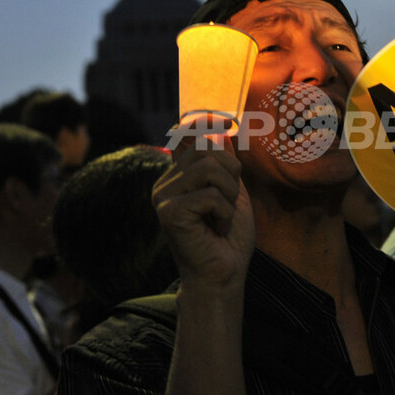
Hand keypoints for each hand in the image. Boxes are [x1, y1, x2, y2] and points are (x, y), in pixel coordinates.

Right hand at [152, 128, 254, 294]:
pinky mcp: (169, 212)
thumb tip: (222, 131)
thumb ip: (223, 164)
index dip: (204, 121)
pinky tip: (215, 228)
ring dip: (228, 194)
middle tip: (228, 201)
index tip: (229, 121)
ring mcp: (163, 197)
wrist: (223, 273)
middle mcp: (166, 182)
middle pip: (206, 148)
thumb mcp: (231, 191)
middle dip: (231, 172)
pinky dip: (223, 212)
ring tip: (221, 215)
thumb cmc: (228, 236)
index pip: (184, 135)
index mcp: (178, 176)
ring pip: (209, 167)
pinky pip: (209, 194)